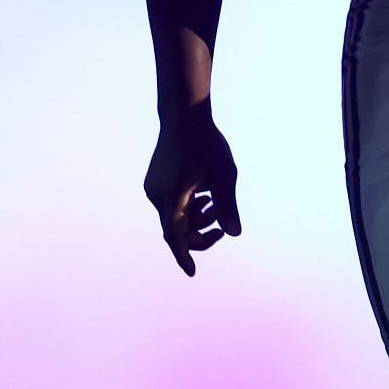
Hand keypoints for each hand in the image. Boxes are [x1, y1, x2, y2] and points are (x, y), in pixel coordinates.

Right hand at [143, 102, 241, 276]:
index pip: (176, 237)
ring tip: (214, 202)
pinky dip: (187, 206)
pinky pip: (170, 203)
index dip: (185, 256)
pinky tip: (203, 192)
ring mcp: (153, 188)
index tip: (192, 272)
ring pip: (173, 215)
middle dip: (199, 232)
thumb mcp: (224, 176)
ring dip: (195, 217)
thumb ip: (227, 206)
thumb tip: (234, 232)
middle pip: (176, 229)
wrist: (183, 116)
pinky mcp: (155, 180)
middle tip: (222, 226)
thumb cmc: (207, 145)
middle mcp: (157, 196)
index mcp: (172, 199)